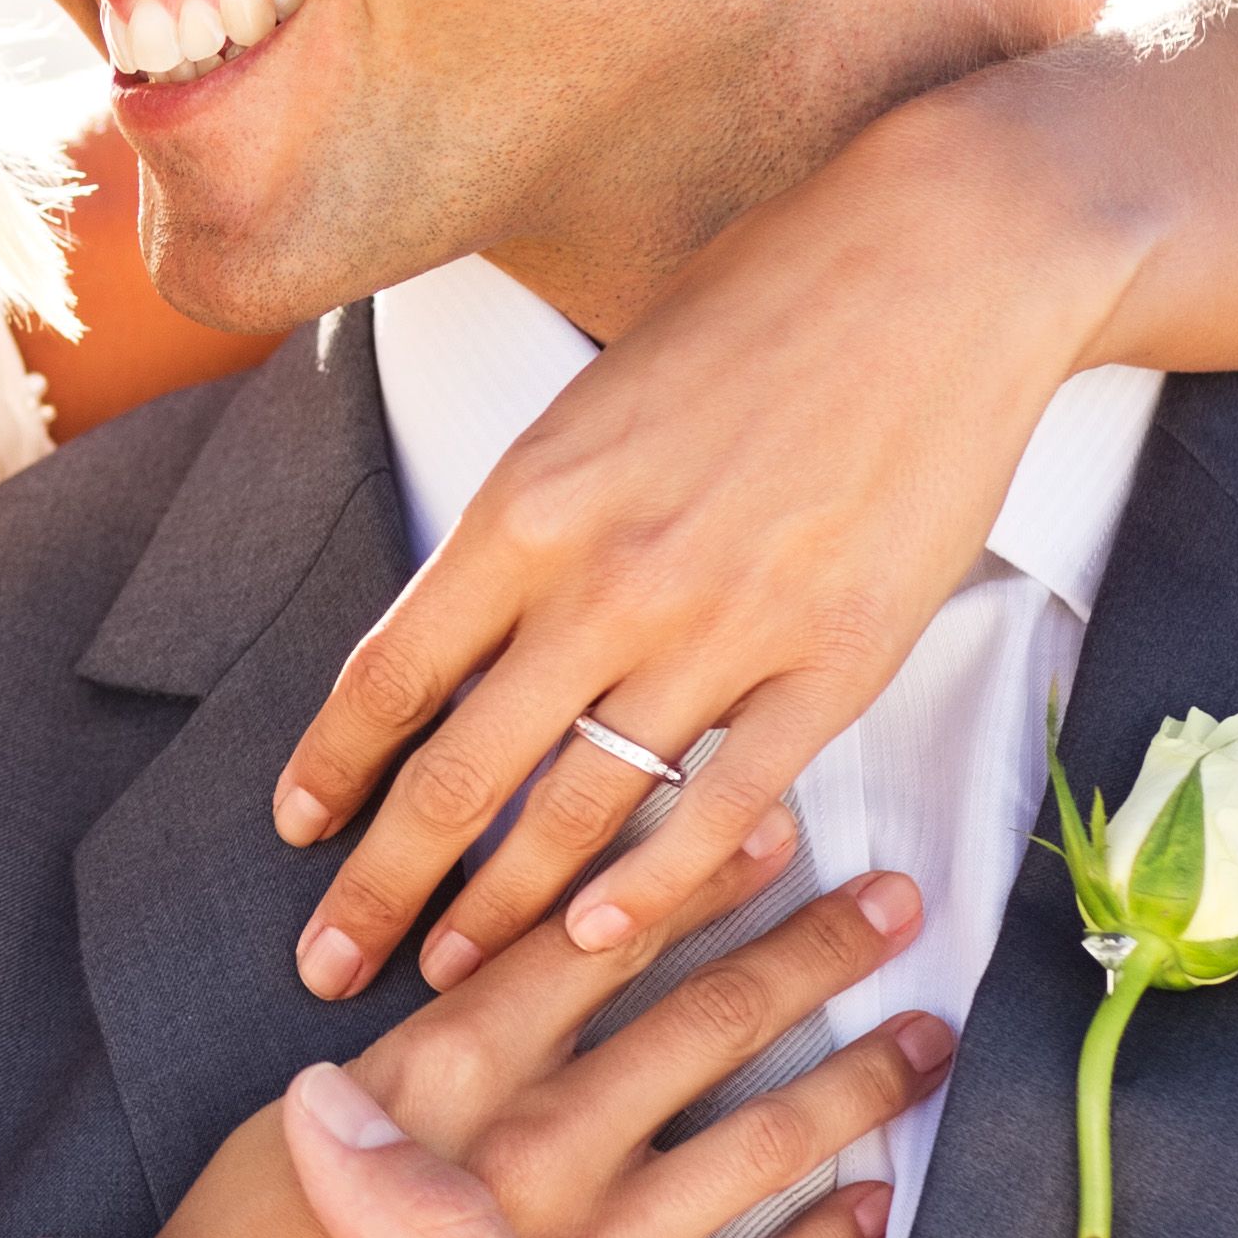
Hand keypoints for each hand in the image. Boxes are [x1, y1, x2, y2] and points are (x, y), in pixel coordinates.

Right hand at [121, 830, 935, 1237]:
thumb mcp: (280, 1129)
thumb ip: (395, 1059)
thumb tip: (476, 975)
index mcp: (443, 1079)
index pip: (593, 942)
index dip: (689, 874)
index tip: (771, 818)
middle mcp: (532, 1157)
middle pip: (698, 1027)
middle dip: (804, 954)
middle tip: (893, 903)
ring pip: (755, 1153)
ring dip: (854, 1087)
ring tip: (925, 1039)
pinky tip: (873, 1215)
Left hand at [268, 80, 1127, 998]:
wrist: (940, 260)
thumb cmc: (757, 310)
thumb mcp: (594, 405)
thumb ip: (525, 528)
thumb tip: (451, 641)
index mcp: (528, 502)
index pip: (393, 673)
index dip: (333, 770)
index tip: (297, 833)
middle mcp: (608, 577)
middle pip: (461, 773)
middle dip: (382, 886)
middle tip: (329, 963)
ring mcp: (726, 628)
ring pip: (580, 811)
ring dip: (501, 911)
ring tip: (451, 976)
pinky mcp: (838, 663)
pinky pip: (724, 806)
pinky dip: (654, 887)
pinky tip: (597, 942)